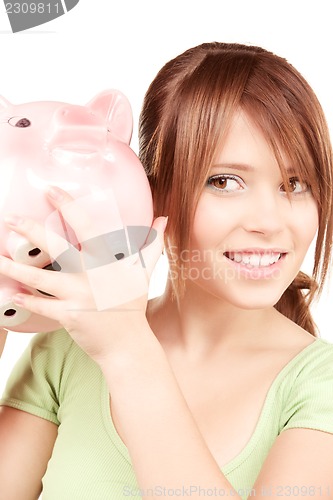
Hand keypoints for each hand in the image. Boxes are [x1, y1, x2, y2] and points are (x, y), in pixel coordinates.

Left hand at [0, 187, 166, 362]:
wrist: (127, 344)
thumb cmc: (133, 305)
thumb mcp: (143, 273)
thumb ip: (151, 244)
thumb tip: (164, 220)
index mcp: (107, 261)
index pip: (86, 226)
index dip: (68, 206)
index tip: (51, 190)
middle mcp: (90, 275)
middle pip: (56, 247)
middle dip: (30, 230)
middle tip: (10, 219)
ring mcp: (78, 296)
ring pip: (40, 278)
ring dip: (15, 268)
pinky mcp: (68, 316)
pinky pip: (42, 306)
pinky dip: (26, 300)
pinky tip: (13, 293)